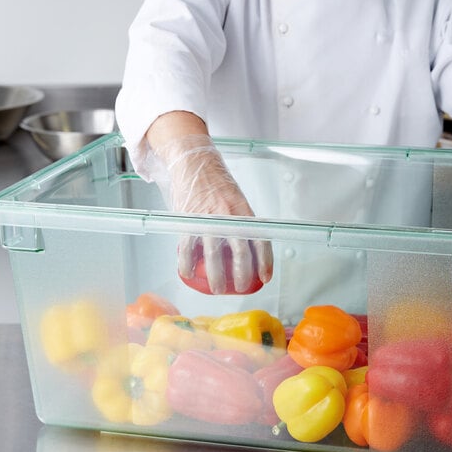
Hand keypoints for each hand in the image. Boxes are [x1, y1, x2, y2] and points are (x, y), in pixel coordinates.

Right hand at [155, 133, 272, 293]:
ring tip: (217, 289)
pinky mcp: (188, 220)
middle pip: (240, 253)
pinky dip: (187, 264)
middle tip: (241, 288)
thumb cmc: (216, 183)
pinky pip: (187, 248)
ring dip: (216, 277)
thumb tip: (248, 247)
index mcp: (244, 211)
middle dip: (242, 276)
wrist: (194, 162)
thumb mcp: (236, 199)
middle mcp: (228, 216)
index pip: (260, 241)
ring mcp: (207, 219)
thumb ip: (241, 221)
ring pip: (213, 256)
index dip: (265, 262)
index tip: (265, 278)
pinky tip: (187, 274)